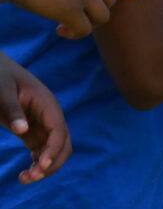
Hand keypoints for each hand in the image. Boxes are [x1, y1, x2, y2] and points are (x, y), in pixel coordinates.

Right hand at [0, 0, 115, 38]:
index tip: (75, 1)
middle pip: (109, 0)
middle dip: (94, 11)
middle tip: (73, 16)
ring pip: (103, 16)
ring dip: (88, 24)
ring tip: (66, 24)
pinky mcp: (71, 10)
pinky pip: (85, 30)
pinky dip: (74, 34)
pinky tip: (59, 30)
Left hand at [0, 52, 70, 183]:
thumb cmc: (0, 77)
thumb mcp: (2, 91)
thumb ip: (12, 109)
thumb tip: (22, 131)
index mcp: (47, 104)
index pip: (59, 130)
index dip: (53, 149)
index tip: (41, 166)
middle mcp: (50, 116)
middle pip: (64, 144)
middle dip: (52, 162)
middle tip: (29, 176)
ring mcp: (43, 125)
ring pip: (55, 150)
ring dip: (45, 167)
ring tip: (24, 178)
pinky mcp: (33, 132)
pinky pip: (43, 151)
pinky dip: (38, 163)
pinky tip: (24, 173)